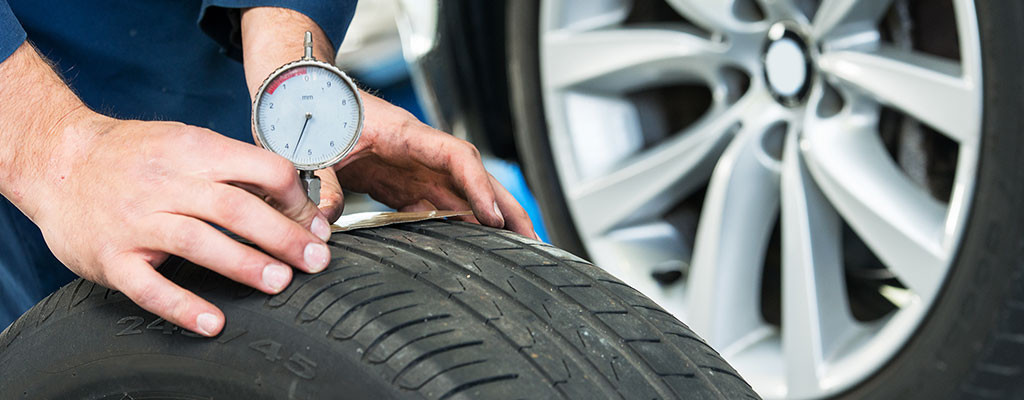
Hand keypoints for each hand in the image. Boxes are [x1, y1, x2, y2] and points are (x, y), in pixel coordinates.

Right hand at [29, 111, 331, 336]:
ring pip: (199, 241)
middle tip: (316, 260)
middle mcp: (166, 183)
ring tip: (280, 282)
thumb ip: (234, 167)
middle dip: (284, 235)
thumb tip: (294, 199)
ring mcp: (137, 221)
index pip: (261, 169)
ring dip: (245, 264)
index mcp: (194, 149)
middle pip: (236, 207)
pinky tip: (213, 322)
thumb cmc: (133, 155)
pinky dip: (183, 306)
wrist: (57, 162)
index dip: (295, 199)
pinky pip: (150, 287)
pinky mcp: (112, 257)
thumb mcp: (185, 142)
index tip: (315, 224)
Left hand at [317, 92, 536, 238]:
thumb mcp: (317, 147)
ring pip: (464, 197)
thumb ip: (324, 182)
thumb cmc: (321, 113)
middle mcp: (421, 154)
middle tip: (532, 240)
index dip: (478, 187)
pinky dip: (461, 228)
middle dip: (506, 208)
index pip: (458, 157)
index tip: (493, 218)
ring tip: (515, 251)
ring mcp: (417, 171)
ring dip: (490, 223)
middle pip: (476, 179)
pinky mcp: (405, 186)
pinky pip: (441, 208)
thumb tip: (324, 219)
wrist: (313, 103)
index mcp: (407, 135)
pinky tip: (474, 249)